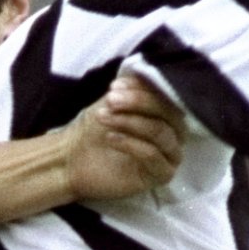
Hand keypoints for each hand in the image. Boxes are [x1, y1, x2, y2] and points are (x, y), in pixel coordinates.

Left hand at [63, 72, 187, 202]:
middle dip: (138, 103)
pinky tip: (110, 138)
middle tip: (111, 100)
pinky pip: (152, 155)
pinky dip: (130, 143)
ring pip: (160, 133)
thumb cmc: (96, 129)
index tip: (114, 86)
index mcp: (167, 113)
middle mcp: (174, 133)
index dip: (142, 88)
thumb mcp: (114, 102)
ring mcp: (169, 155)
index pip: (166, 96)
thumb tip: (145, 74)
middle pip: (169, 114)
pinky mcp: (161, 175)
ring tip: (104, 117)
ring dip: (131, 122)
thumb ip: (133, 89)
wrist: (74, 160)